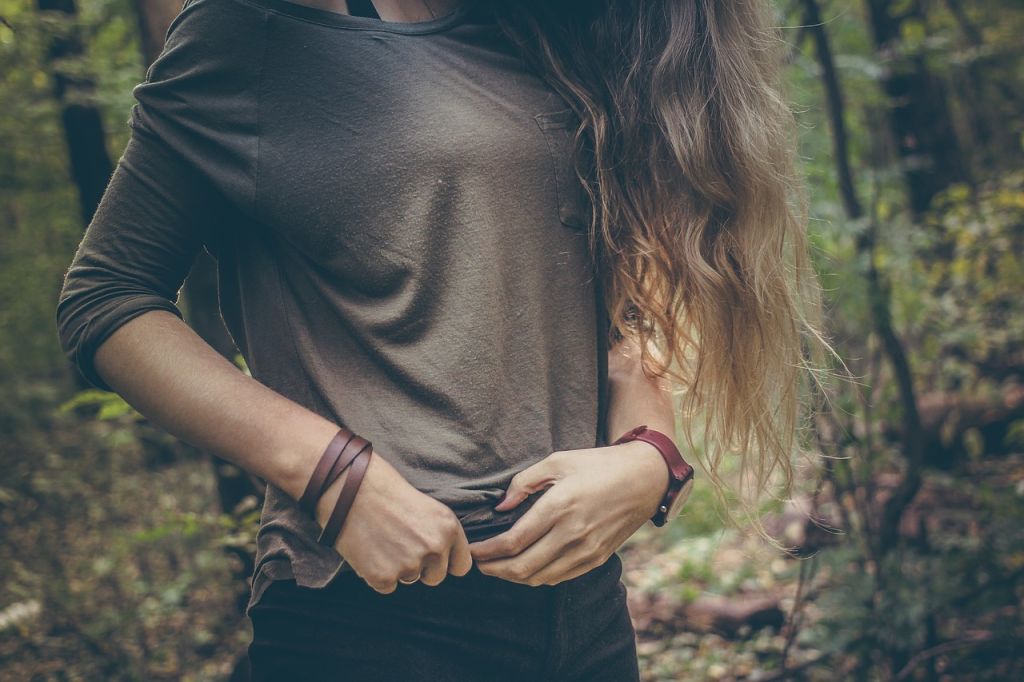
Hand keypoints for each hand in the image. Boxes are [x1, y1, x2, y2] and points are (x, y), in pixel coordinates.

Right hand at [314, 451, 472, 593]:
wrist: (349, 488)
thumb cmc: (386, 491)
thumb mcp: (427, 507)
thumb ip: (439, 534)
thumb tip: (444, 560)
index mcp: (449, 528)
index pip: (461, 566)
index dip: (446, 563)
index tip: (433, 558)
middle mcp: (434, 548)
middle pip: (436, 578)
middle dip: (421, 568)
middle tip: (399, 545)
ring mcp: (409, 564)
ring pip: (409, 580)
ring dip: (397, 568)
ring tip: (381, 540)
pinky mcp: (383, 576)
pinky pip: (386, 586)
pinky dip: (376, 574)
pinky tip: (369, 550)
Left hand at [467, 441, 669, 585]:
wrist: (645, 479)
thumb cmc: (598, 465)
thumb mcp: (558, 460)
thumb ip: (525, 481)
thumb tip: (502, 507)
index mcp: (560, 506)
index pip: (513, 541)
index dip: (487, 551)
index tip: (473, 550)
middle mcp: (572, 533)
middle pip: (522, 567)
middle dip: (493, 569)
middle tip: (477, 563)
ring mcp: (586, 550)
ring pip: (540, 578)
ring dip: (513, 577)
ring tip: (497, 567)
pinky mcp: (597, 558)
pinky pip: (559, 577)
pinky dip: (537, 577)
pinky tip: (526, 567)